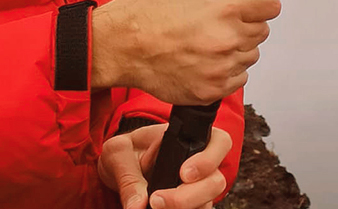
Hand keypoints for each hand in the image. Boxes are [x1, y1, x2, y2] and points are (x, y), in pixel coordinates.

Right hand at [92, 0, 280, 104]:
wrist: (120, 44)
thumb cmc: (145, 8)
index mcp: (228, 5)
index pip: (271, 7)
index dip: (263, 4)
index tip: (257, 6)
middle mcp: (229, 36)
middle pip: (262, 32)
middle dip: (247, 25)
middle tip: (226, 23)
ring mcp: (221, 65)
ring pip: (250, 56)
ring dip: (238, 49)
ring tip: (213, 42)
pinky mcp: (210, 89)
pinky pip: (237, 80)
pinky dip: (227, 72)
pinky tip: (208, 61)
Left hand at [98, 123, 230, 208]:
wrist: (118, 170)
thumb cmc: (125, 152)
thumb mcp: (118, 155)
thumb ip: (129, 177)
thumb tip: (138, 206)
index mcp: (189, 137)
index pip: (219, 142)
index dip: (208, 160)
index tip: (184, 174)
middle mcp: (200, 163)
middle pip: (216, 180)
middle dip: (190, 195)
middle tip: (157, 201)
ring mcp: (198, 188)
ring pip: (208, 203)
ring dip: (185, 208)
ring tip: (154, 207)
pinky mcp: (191, 206)